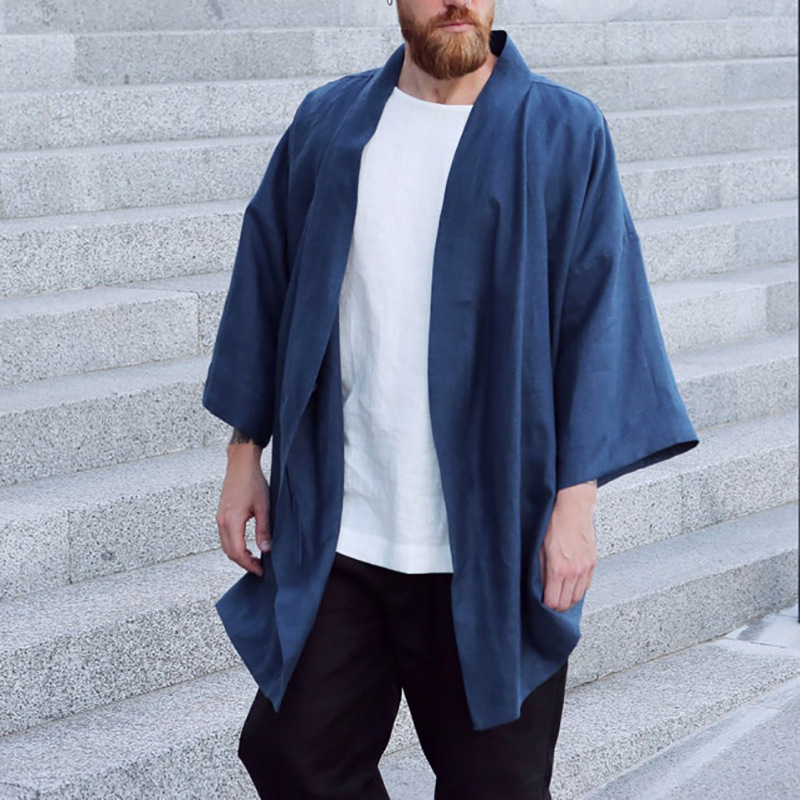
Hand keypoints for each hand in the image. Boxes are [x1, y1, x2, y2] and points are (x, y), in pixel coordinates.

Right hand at [216, 442, 270, 576]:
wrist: (240, 465)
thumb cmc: (253, 482)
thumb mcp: (263, 507)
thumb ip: (264, 529)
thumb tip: (266, 549)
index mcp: (232, 521)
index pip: (238, 552)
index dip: (249, 565)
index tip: (261, 571)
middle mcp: (222, 522)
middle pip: (229, 552)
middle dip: (244, 563)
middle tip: (259, 568)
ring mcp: (220, 518)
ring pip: (226, 546)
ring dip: (238, 555)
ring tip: (254, 559)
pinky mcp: (221, 515)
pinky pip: (225, 537)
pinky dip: (234, 546)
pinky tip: (246, 546)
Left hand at [539, 481, 597, 610]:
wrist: (573, 507)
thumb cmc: (554, 522)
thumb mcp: (539, 547)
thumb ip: (539, 569)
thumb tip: (538, 585)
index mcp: (559, 569)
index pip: (554, 601)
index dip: (547, 606)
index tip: (542, 605)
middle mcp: (575, 571)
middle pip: (568, 602)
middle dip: (558, 607)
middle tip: (550, 605)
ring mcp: (586, 567)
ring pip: (579, 596)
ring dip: (569, 600)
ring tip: (561, 598)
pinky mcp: (593, 561)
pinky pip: (587, 584)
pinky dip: (579, 589)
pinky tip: (571, 587)